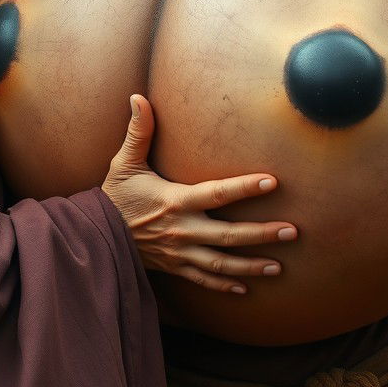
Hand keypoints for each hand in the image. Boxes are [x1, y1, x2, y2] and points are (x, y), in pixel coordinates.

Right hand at [102, 94, 298, 293]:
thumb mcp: (124, 162)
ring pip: (223, 264)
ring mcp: (180, 253)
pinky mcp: (175, 268)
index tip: (271, 182)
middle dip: (263, 234)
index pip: (217, 194)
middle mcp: (182, 230)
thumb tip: (138, 97)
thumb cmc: (113, 196)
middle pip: (230, 236)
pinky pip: (204, 280)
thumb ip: (138, 131)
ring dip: (252, 266)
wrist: (93, 236)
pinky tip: (245, 289)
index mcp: (175, 201)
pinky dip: (225, 286)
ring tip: (279, 266)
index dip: (244, 187)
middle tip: (294, 232)